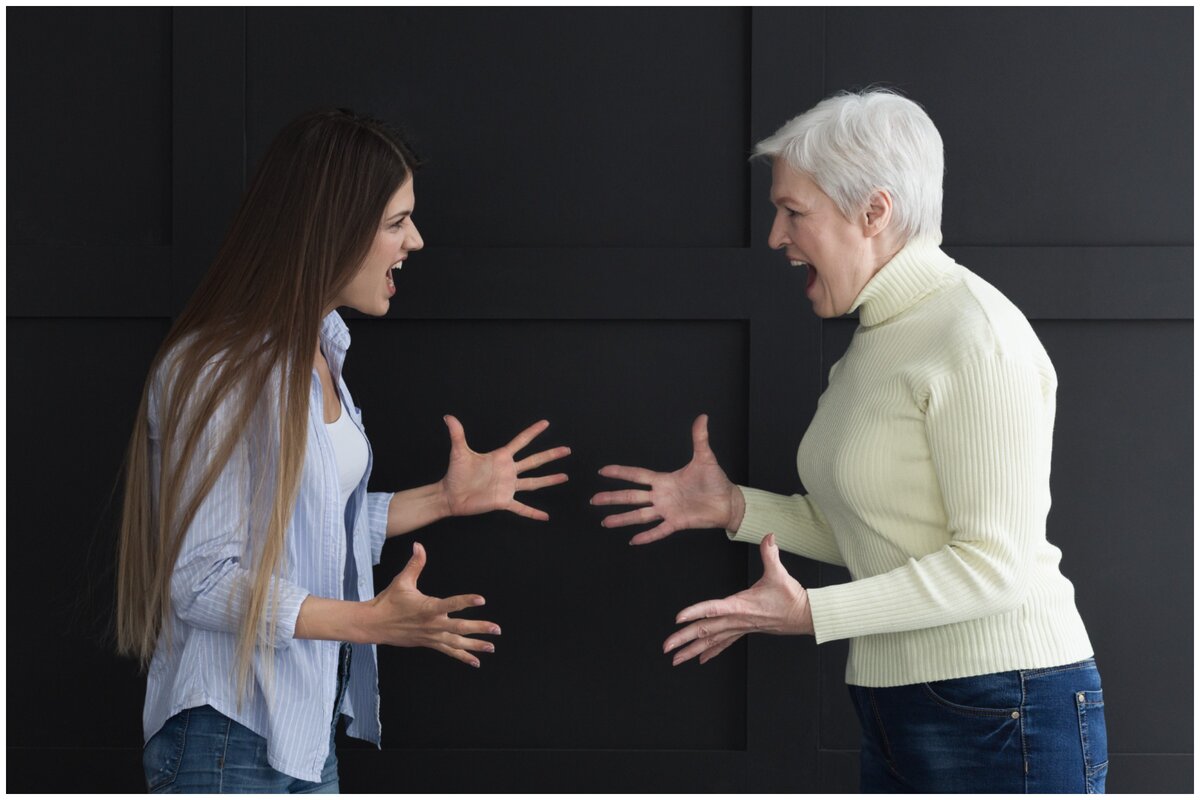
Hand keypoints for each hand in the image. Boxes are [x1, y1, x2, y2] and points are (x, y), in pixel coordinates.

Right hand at [366, 542, 499, 666]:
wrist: (375, 625)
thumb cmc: (388, 601)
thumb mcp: (402, 581)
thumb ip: (414, 564)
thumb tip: (418, 545)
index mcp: (427, 608)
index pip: (450, 604)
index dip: (466, 601)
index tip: (482, 599)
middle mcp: (432, 624)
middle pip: (459, 627)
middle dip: (479, 628)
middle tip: (497, 629)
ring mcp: (431, 636)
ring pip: (457, 643)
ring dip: (475, 645)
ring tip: (492, 647)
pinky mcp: (429, 643)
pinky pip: (448, 651)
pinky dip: (462, 656)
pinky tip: (475, 661)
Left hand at [440, 415, 569, 520]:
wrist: (450, 495)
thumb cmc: (455, 473)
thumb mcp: (459, 452)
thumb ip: (457, 433)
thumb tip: (448, 416)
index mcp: (501, 457)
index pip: (520, 441)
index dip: (533, 432)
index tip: (546, 423)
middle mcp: (508, 471)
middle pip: (534, 461)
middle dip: (550, 455)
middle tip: (567, 449)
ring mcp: (508, 486)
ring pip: (534, 482)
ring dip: (549, 480)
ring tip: (565, 477)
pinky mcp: (503, 501)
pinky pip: (521, 508)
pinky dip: (533, 513)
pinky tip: (545, 517)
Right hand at [591, 414, 739, 543]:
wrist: (728, 501)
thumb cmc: (716, 480)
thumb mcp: (705, 458)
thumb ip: (700, 438)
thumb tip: (703, 417)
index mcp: (664, 480)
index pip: (637, 475)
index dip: (620, 472)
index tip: (602, 471)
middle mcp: (661, 496)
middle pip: (631, 496)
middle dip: (612, 498)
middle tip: (593, 500)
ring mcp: (667, 510)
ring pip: (640, 515)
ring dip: (622, 518)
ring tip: (605, 522)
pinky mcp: (677, 523)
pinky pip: (659, 531)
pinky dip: (647, 536)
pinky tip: (633, 541)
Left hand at [663, 534, 812, 665]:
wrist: (804, 616)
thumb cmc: (790, 596)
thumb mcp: (780, 573)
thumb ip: (770, 553)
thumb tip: (769, 535)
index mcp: (741, 605)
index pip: (714, 609)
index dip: (696, 612)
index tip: (678, 618)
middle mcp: (737, 619)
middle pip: (706, 630)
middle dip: (684, 638)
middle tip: (666, 647)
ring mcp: (740, 627)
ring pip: (711, 640)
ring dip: (692, 650)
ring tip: (675, 658)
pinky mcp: (744, 630)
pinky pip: (723, 643)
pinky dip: (710, 650)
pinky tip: (699, 659)